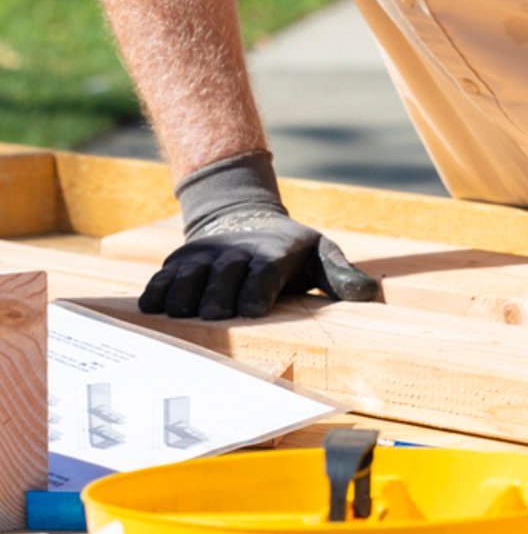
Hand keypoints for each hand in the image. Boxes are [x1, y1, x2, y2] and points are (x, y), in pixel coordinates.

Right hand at [139, 152, 379, 319]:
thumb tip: (370, 294)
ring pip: (189, 275)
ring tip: (179, 314)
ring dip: (184, 294)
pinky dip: (156, 291)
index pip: (266, 270)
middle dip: (220, 294)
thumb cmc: (289, 251)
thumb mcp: (319, 256)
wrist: (244, 218)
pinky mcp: (178, 262)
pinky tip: (151, 309)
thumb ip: (340, 276)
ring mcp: (204, 256)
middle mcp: (236, 253)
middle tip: (214, 315)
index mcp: (274, 253)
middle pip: (225, 274)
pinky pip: (162, 277)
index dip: (258, 288)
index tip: (252, 310)